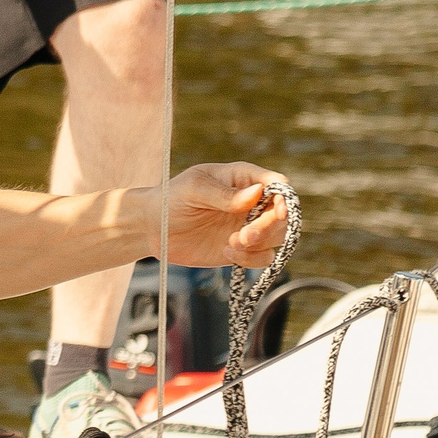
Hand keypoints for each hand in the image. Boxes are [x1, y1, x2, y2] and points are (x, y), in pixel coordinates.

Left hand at [160, 164, 291, 267]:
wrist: (152, 228)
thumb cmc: (171, 199)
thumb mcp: (193, 190)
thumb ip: (223, 194)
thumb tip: (257, 193)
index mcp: (243, 178)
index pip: (277, 184)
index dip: (285, 198)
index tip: (277, 211)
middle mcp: (252, 202)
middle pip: (282, 214)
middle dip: (268, 227)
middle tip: (245, 236)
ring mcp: (248, 225)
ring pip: (277, 237)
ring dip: (260, 244)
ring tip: (232, 244)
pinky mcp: (242, 248)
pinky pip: (263, 257)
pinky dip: (251, 259)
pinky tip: (227, 253)